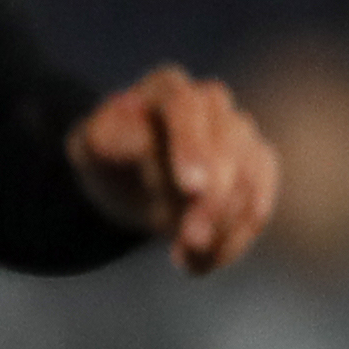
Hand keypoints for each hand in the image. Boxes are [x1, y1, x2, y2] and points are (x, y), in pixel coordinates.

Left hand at [68, 66, 278, 275]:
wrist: (128, 180)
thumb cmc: (106, 158)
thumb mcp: (88, 149)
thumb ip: (107, 140)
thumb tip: (144, 140)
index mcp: (166, 88)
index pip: (187, 107)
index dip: (193, 146)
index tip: (191, 189)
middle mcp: (210, 103)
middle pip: (229, 140)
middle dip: (215, 196)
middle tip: (193, 239)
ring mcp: (238, 132)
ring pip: (251, 172)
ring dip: (227, 222)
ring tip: (190, 258)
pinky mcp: (256, 165)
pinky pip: (259, 199)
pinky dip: (237, 235)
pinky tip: (205, 260)